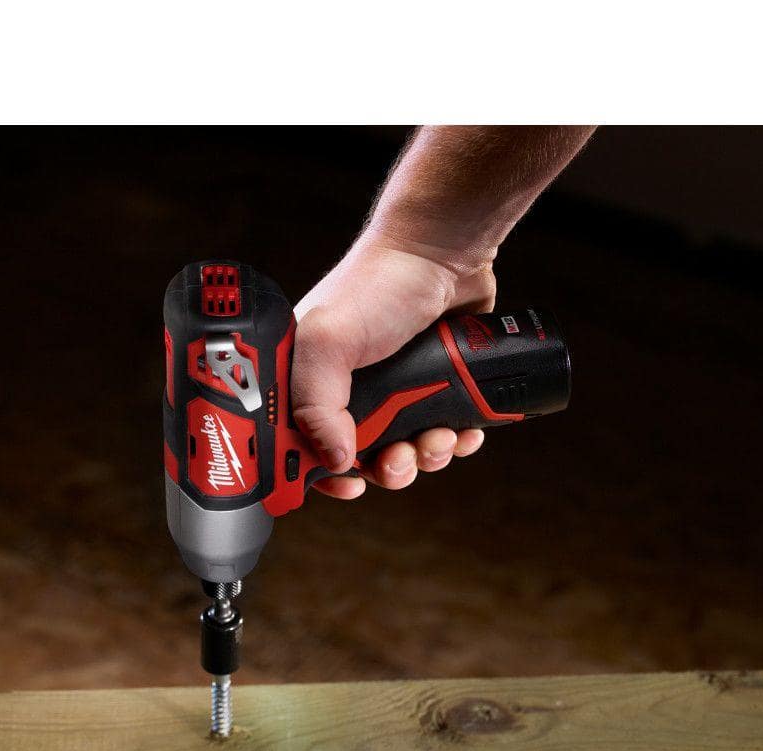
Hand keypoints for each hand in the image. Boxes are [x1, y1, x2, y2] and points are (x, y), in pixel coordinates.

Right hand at [291, 232, 494, 499]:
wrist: (445, 254)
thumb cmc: (377, 284)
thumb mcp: (329, 340)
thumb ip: (317, 403)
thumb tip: (334, 459)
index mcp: (308, 382)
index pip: (301, 447)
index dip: (320, 474)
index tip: (348, 485)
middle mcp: (349, 392)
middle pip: (361, 460)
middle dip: (387, 468)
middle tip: (401, 458)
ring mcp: (395, 392)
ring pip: (407, 452)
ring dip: (426, 457)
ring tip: (439, 437)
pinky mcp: (435, 390)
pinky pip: (444, 436)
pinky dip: (455, 442)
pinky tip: (462, 429)